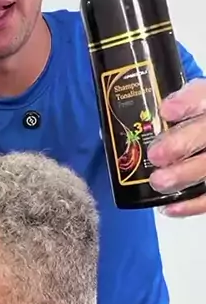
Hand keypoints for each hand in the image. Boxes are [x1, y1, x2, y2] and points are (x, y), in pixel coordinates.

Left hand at [148, 78, 205, 215]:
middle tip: (155, 155)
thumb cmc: (180, 127)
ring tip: (158, 182)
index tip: (166, 110)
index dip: (187, 102)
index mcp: (205, 103)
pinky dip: (192, 204)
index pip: (202, 96)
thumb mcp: (173, 111)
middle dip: (181, 144)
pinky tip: (169, 207)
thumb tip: (106, 131)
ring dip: (184, 175)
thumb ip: (150, 115)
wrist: (193, 145)